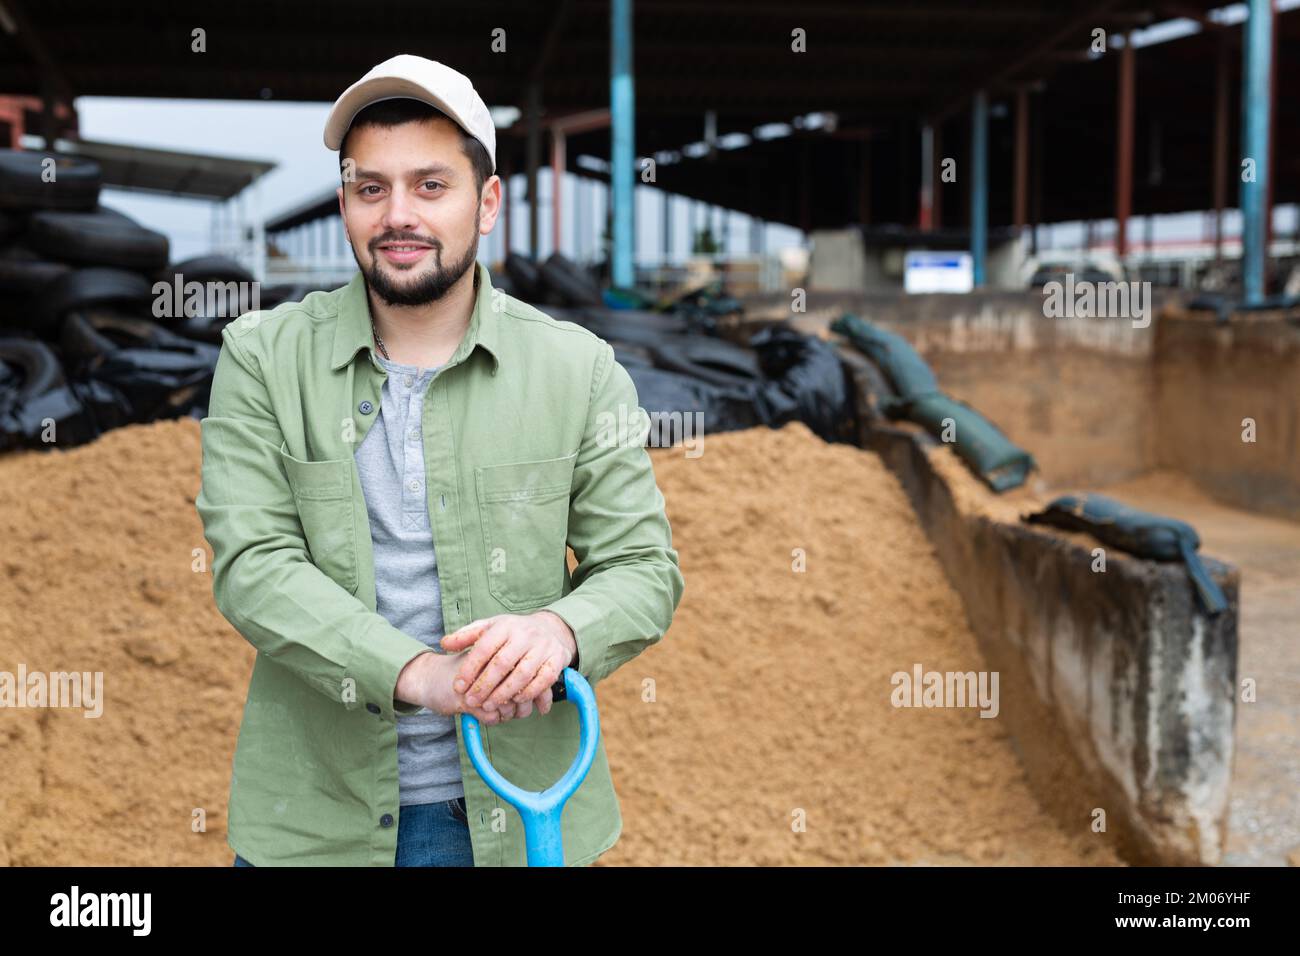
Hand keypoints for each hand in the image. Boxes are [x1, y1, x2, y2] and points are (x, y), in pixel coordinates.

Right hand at [394, 651, 523, 725]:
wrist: (427, 676)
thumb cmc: (463, 673)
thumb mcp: (489, 670)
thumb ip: (517, 680)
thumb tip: (544, 704)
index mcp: (498, 652)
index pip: (527, 674)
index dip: (529, 691)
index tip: (519, 696)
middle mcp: (491, 665)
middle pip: (520, 691)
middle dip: (519, 705)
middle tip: (510, 707)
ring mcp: (478, 682)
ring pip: (508, 705)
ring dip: (506, 714)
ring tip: (496, 710)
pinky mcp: (466, 699)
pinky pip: (491, 716)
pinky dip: (490, 719)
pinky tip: (483, 713)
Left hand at [440, 612, 576, 716]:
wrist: (550, 628)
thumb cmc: (512, 633)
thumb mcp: (489, 628)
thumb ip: (466, 636)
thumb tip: (444, 644)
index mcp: (505, 625)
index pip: (484, 648)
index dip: (469, 669)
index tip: (458, 686)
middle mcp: (525, 634)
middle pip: (502, 663)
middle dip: (485, 685)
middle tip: (471, 701)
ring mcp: (543, 646)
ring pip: (523, 673)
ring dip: (504, 693)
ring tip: (489, 706)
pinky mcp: (557, 658)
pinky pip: (544, 679)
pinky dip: (530, 692)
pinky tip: (516, 702)